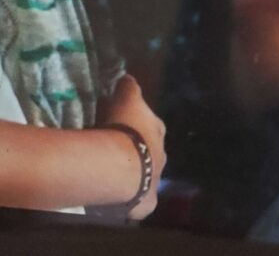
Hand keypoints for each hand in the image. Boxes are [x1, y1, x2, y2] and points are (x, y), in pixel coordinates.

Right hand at [103, 73, 166, 219]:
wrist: (121, 166)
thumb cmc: (124, 128)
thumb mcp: (126, 99)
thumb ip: (129, 87)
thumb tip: (128, 75)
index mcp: (157, 130)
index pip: (153, 125)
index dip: (140, 126)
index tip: (127, 127)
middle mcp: (161, 155)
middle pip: (152, 152)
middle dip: (141, 152)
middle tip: (119, 153)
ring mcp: (156, 180)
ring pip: (148, 177)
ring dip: (137, 176)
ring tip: (117, 178)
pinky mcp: (147, 203)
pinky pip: (141, 203)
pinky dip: (133, 202)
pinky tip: (122, 201)